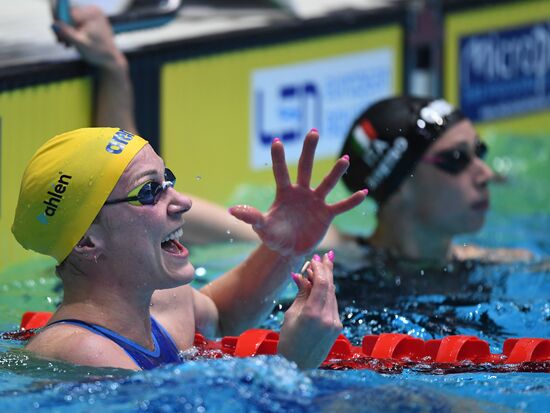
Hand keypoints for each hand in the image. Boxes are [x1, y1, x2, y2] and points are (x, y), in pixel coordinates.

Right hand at [52, 6, 125, 70]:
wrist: (110, 60)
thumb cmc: (98, 53)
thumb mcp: (81, 44)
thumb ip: (67, 34)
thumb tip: (54, 24)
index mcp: (93, 13)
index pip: (68, 12)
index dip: (60, 23)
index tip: (58, 36)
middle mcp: (92, 10)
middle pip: (67, 14)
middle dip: (62, 28)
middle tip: (61, 42)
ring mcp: (90, 15)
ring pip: (68, 19)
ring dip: (65, 31)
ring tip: (67, 44)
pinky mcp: (88, 20)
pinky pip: (72, 23)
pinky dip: (70, 32)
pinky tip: (71, 42)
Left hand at [229, 130, 366, 256]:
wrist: (288, 249)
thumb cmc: (273, 235)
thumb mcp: (262, 227)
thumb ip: (251, 217)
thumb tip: (232, 210)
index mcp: (284, 193)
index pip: (281, 172)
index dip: (278, 158)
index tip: (276, 141)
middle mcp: (301, 192)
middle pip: (305, 168)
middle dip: (309, 150)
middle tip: (313, 132)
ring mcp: (315, 202)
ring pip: (327, 184)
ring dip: (336, 172)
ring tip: (345, 159)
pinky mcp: (326, 214)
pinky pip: (341, 206)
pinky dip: (351, 201)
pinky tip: (364, 192)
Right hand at [277, 252, 341, 368]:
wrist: (297, 367)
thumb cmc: (288, 341)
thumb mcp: (291, 315)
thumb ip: (302, 294)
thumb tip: (302, 275)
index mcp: (314, 314)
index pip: (322, 284)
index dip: (319, 268)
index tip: (314, 257)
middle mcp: (328, 318)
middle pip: (330, 287)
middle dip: (327, 270)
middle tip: (326, 255)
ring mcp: (335, 324)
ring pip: (332, 295)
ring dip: (327, 280)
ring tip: (322, 265)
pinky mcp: (337, 327)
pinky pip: (332, 304)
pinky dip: (327, 293)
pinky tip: (322, 284)